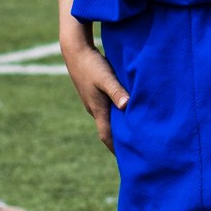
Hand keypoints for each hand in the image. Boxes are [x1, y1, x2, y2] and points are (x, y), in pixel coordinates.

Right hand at [62, 34, 128, 150]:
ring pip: (108, 120)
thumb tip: (127, 107)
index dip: (117, 149)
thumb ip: (116, 91)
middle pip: (108, 131)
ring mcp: (93, 102)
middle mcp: (95, 109)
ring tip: (134, 135)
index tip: (129, 160)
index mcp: (98, 109)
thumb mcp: (106, 77)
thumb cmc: (91, 64)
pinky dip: (116, 115)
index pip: (107, 137)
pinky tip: (126, 112)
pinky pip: (107, 110)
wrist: (74, 50)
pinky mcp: (94, 94)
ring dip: (119, 128)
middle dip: (120, 143)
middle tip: (136, 151)